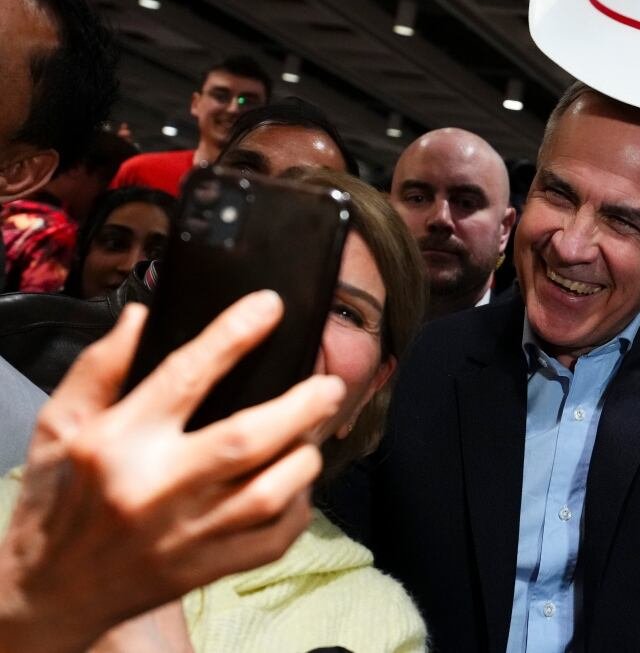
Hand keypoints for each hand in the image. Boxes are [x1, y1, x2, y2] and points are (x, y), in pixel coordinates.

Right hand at [0, 292, 345, 652]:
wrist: (52, 592)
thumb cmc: (58, 496)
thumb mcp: (59, 425)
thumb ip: (101, 367)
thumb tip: (144, 316)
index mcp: (116, 443)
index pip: (184, 376)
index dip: (233, 335)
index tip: (270, 305)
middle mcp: (154, 488)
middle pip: (246, 439)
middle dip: (301, 406)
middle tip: (329, 384)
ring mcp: (185, 535)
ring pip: (270, 491)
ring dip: (304, 457)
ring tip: (312, 432)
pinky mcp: (207, 570)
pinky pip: (274, 538)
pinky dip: (298, 507)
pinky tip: (296, 483)